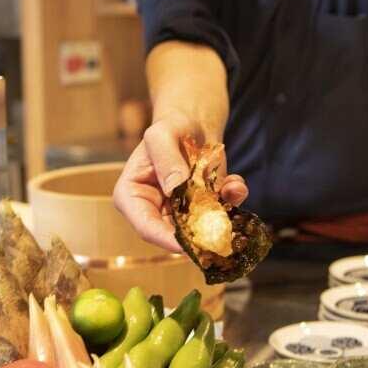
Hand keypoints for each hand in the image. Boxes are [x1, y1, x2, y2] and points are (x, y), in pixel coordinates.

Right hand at [112, 115, 247, 253]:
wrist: (193, 122)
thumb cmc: (170, 125)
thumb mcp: (162, 134)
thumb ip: (166, 159)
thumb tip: (176, 188)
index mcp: (132, 196)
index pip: (145, 226)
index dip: (166, 239)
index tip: (187, 245)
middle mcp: (154, 209)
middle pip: (174, 234)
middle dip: (199, 233)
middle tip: (221, 231)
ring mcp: (181, 211)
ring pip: (201, 228)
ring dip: (221, 215)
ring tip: (232, 190)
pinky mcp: (204, 207)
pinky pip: (220, 213)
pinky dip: (231, 200)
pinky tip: (235, 183)